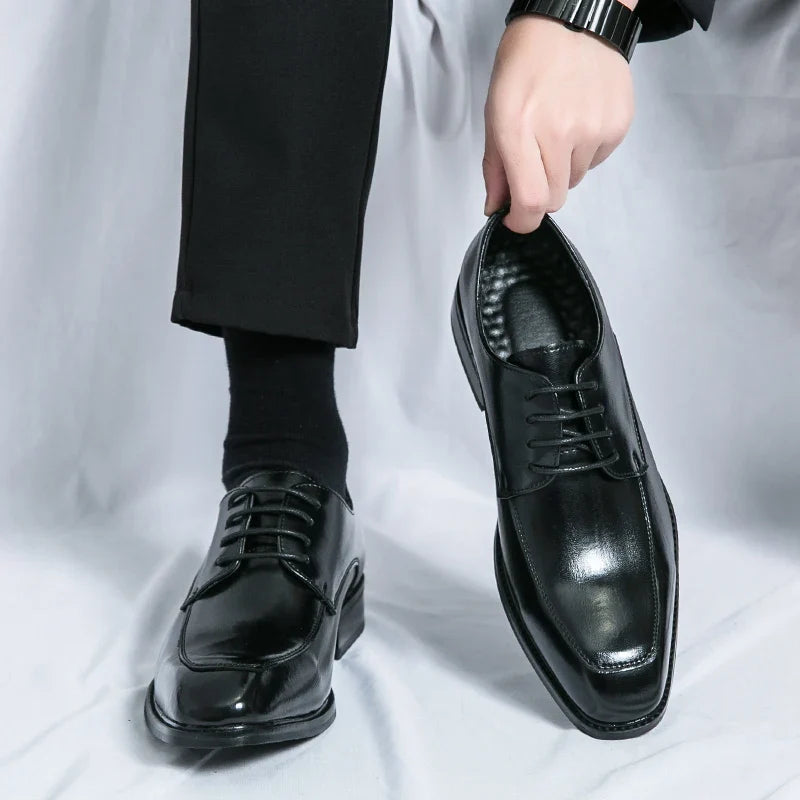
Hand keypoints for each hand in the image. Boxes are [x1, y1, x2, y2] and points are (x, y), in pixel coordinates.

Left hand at [483, 11, 635, 232]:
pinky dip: (585, 152)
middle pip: (554, 199)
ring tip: (558, 129)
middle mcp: (559, 133)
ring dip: (563, 168)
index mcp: (519, 130)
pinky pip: (596, 161)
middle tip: (535, 162)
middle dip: (540, 192)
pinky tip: (578, 120)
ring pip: (575, 181)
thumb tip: (497, 207)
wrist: (571, 21)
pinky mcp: (617, 125)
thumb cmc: (526, 64)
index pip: (531, 202)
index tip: (516, 219)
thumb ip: (495, 166)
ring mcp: (593, 129)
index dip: (522, 221)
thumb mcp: (495, 113)